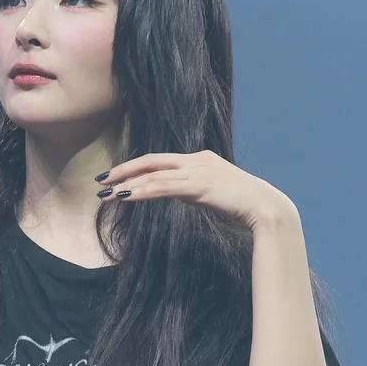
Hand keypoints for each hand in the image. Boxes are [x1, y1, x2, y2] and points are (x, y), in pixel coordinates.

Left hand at [96, 150, 297, 231]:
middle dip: (124, 170)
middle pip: (152, 161)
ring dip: (129, 184)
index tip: (116, 177)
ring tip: (108, 194)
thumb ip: (191, 188)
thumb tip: (172, 192)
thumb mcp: (210, 192)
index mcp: (199, 159)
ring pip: (155, 174)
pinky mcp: (199, 185)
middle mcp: (196, 159)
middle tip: (102, 181)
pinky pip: (164, 187)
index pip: (160, 159)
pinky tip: (127, 196)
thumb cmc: (241, 204)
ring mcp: (198, 170)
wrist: (264, 207)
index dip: (136, 167)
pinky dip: (143, 191)